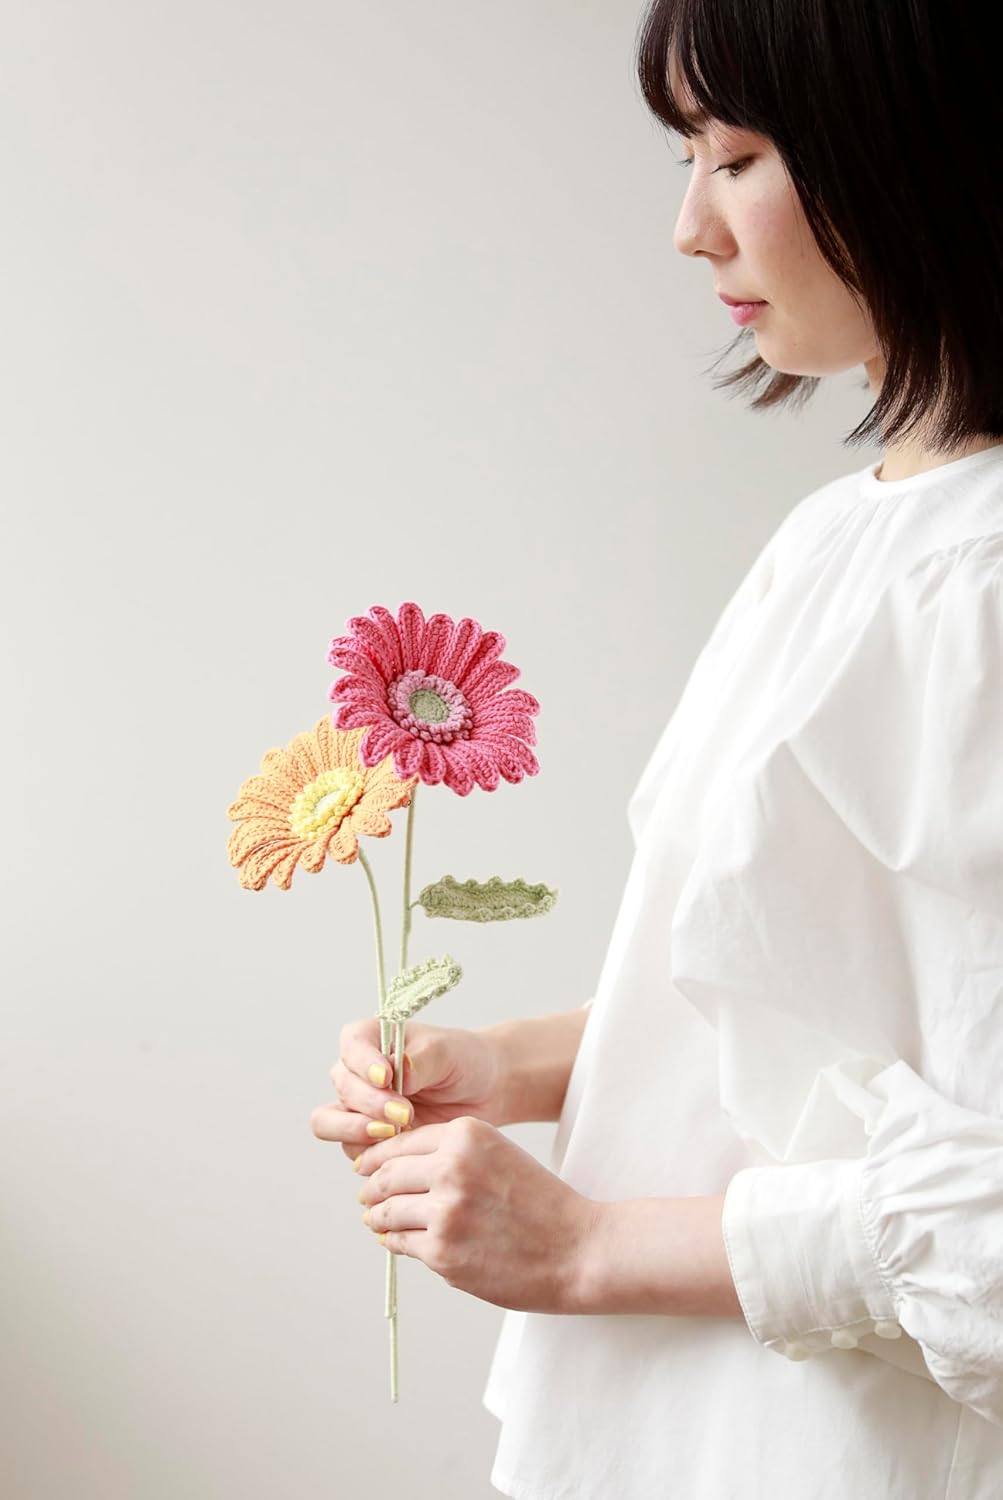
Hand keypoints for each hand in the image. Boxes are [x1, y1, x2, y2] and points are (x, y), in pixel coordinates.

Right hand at [311, 1017, 507, 1163]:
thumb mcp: (446, 1053)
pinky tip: (399, 1149)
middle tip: (404, 1114)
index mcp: (370, 1038)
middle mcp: (357, 1072)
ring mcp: (357, 1106)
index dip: (363, 1063)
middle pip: (342, 1086)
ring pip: (329, 1121)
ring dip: (356, 1130)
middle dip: (370, 1103)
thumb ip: (418, 1061)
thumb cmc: (462, 1060)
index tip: (387, 1077)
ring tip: (392, 1133)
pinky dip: (369, 1152)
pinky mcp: (366, 1137)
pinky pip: (351, 1148)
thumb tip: (396, 1072)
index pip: (351, 1045)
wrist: (482, 1091)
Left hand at [354, 1115, 598, 1312]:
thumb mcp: (497, 1154)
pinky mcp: (443, 1252)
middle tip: (366, 1196)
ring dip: (377, 1218)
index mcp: (466, 1134)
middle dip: (371, 1187)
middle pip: (386, 1175)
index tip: (366, 1166)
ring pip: (387, 1211)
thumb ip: (451, 1153)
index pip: (401, 1141)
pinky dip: (393, 1241)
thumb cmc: (540, 1203)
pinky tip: (394, 1240)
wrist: (577, 1248)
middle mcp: (451, 1167)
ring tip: (376, 1220)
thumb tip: (394, 1167)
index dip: (378, 1156)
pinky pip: (401, 1243)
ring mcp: (445, 1212)